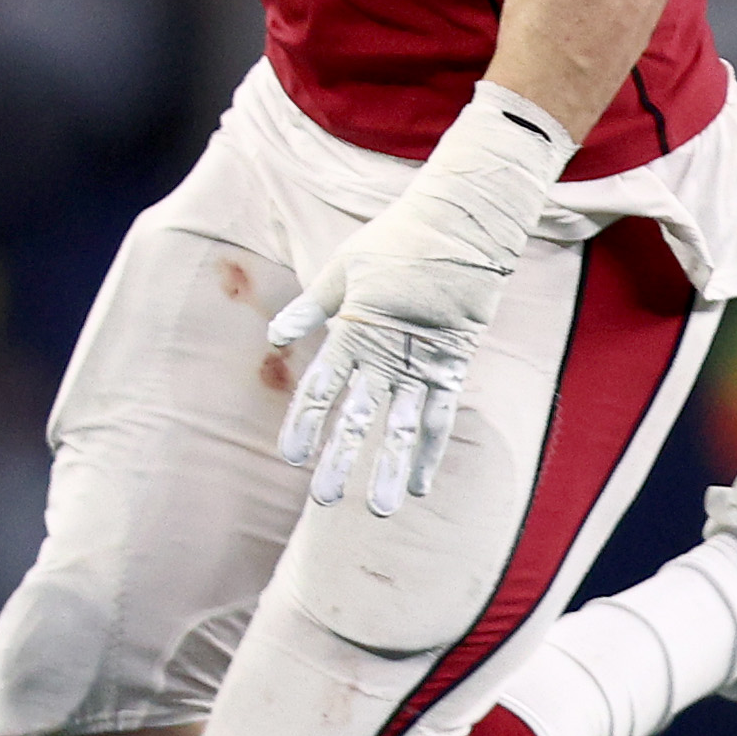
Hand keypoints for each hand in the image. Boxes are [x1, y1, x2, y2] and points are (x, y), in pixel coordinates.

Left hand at [262, 83, 572, 514]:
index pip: (321, 386)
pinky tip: (417, 486)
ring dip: (389, 469)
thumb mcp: (341, 267)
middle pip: (360, 416)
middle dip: (341, 459)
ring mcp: (424, 363)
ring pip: (404, 427)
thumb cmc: (395, 241)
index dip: (305, 424)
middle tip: (324, 500)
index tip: (290, 458)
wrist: (463, 225)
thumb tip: (274, 340)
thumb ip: (309, 308)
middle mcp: (388, 354)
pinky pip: (439, 417)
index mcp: (354, 329)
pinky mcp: (453, 365)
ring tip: (378, 511)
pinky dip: (428, 452)